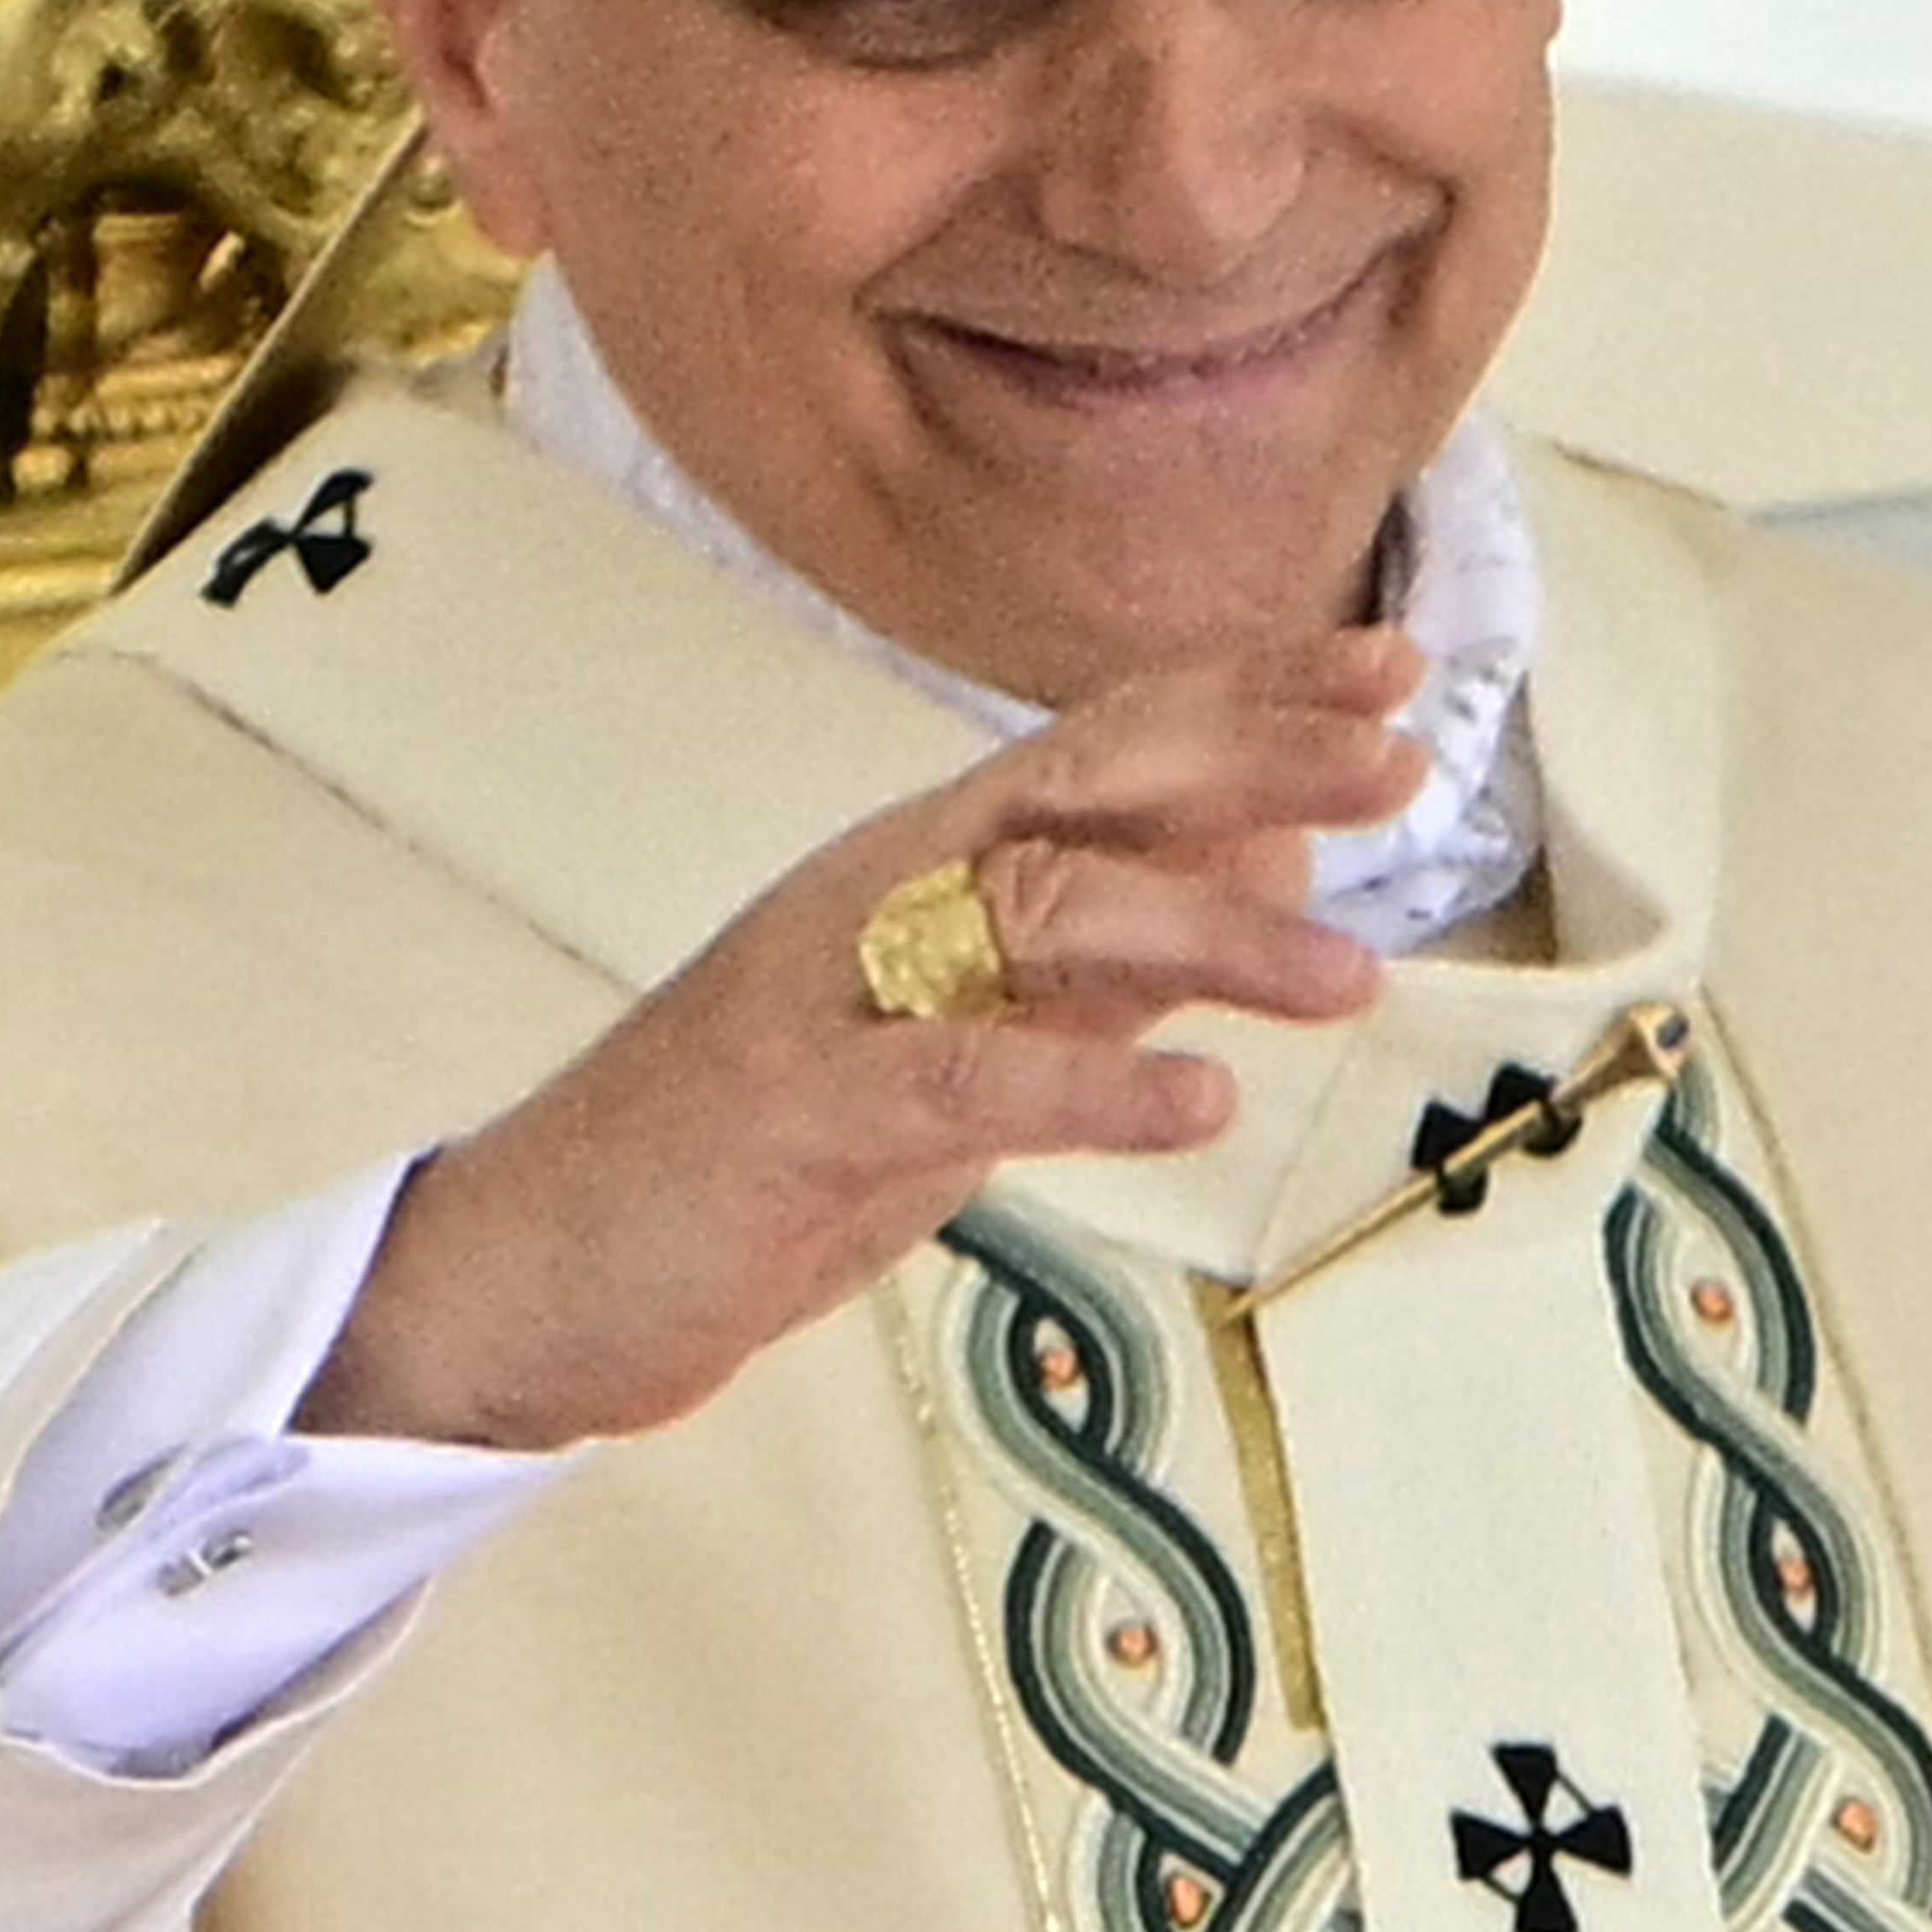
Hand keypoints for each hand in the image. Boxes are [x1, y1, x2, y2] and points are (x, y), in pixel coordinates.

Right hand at [302, 632, 1424, 1453]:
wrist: (529, 1266)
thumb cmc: (761, 1150)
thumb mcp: (965, 1032)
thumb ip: (1108, 952)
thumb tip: (1274, 863)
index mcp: (922, 866)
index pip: (1107, 741)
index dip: (1251, 693)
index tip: (1394, 665)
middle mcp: (882, 893)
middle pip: (1087, 782)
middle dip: (1253, 754)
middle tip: (1403, 754)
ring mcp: (832, 993)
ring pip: (1041, 914)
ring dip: (1211, 934)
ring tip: (1353, 973)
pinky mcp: (798, 1115)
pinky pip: (960, 1075)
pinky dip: (1087, 1078)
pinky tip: (1198, 1099)